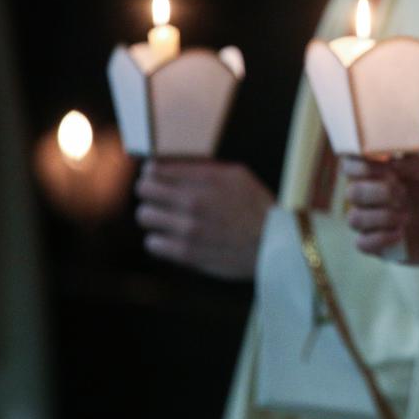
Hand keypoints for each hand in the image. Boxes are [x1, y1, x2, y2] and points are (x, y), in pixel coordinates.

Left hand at [135, 159, 272, 279]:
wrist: (274, 245)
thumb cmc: (257, 207)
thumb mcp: (238, 175)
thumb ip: (205, 169)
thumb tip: (173, 165)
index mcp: (207, 179)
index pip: (156, 169)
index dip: (152, 171)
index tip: (156, 176)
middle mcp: (194, 202)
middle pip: (144, 190)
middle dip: (149, 190)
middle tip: (157, 196)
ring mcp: (188, 229)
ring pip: (145, 216)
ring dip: (153, 215)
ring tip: (166, 217)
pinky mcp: (186, 253)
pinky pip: (153, 243)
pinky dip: (159, 239)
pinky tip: (172, 237)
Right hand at [342, 155, 418, 265]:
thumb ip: (418, 165)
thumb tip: (393, 161)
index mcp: (381, 173)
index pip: (351, 164)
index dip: (358, 165)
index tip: (383, 167)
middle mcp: (372, 197)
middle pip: (352, 192)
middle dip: (375, 191)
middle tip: (402, 192)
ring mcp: (373, 222)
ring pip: (354, 218)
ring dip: (380, 216)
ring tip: (406, 216)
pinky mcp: (378, 246)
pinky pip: (362, 243)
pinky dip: (380, 238)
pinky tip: (401, 233)